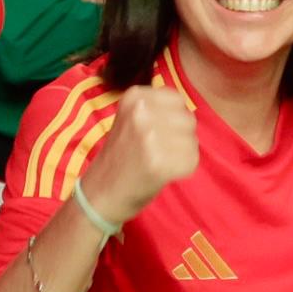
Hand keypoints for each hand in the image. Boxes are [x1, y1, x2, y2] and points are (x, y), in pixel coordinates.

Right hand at [78, 81, 199, 227]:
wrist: (100, 194)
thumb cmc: (120, 156)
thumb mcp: (131, 118)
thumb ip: (157, 109)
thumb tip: (187, 112)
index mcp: (134, 97)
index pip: (177, 100)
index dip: (173, 118)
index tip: (156, 132)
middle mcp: (141, 112)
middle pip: (188, 119)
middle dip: (180, 136)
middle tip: (157, 150)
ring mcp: (150, 137)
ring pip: (192, 140)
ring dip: (182, 153)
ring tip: (159, 161)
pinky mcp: (159, 162)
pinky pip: (191, 161)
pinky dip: (182, 170)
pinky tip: (162, 173)